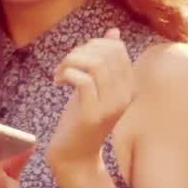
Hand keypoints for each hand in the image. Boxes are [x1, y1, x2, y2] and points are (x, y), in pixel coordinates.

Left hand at [45, 29, 134, 172]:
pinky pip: (83, 81)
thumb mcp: (95, 85)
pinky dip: (67, 75)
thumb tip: (114, 32)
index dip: (93, 44)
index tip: (77, 59)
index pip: (116, 48)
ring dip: (71, 61)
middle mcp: (125, 95)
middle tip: (64, 66)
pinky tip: (59, 83)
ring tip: (60, 73)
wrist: (75, 155)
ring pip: (95, 64)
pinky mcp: (93, 115)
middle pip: (106, 52)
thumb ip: (105, 60)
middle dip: (79, 51)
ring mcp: (110, 106)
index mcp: (128, 86)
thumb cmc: (82, 117)